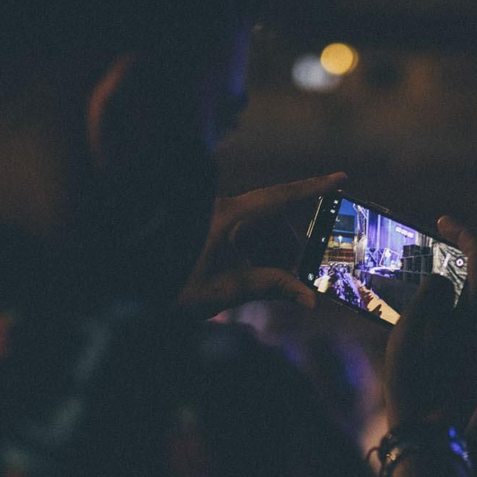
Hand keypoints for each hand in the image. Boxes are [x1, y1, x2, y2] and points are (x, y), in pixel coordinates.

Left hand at [177, 172, 345, 318]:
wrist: (136, 293)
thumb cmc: (175, 289)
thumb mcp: (228, 290)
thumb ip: (271, 287)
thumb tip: (309, 299)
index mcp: (227, 215)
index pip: (279, 196)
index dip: (313, 187)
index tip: (341, 178)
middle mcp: (223, 210)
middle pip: (274, 221)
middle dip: (289, 249)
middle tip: (299, 280)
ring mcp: (216, 219)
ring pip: (261, 231)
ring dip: (271, 257)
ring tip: (271, 286)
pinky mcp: (211, 231)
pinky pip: (245, 238)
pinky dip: (256, 257)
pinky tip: (252, 278)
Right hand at [384, 216, 476, 429]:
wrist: (427, 432)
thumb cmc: (415, 380)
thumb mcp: (411, 328)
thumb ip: (431, 293)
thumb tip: (443, 283)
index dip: (463, 231)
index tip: (442, 221)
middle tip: (451, 250)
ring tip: (448, 279)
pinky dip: (475, 304)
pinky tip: (447, 309)